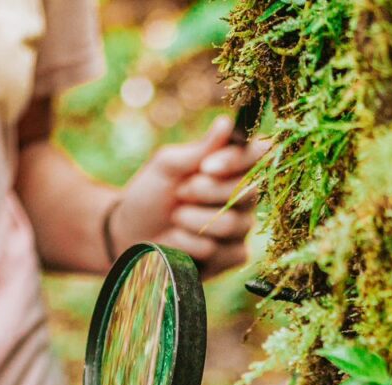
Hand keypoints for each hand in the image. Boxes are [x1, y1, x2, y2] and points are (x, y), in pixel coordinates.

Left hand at [109, 115, 269, 276]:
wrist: (131, 234)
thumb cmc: (150, 195)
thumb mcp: (167, 166)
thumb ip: (198, 149)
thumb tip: (226, 123)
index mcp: (234, 166)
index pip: (259, 154)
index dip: (236, 161)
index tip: (206, 166)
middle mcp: (246, 195)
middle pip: (246, 192)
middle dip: (204, 192)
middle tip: (180, 193)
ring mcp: (243, 226)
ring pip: (230, 224)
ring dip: (192, 220)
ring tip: (175, 217)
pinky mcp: (234, 255)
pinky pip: (221, 251)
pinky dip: (189, 245)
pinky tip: (178, 241)